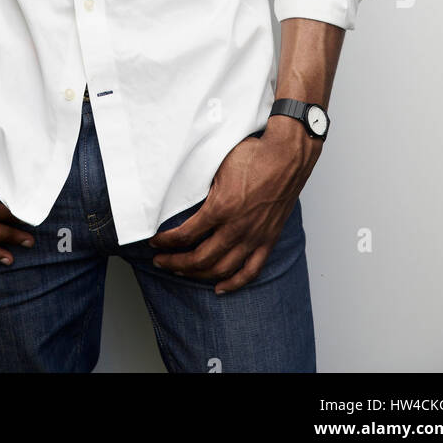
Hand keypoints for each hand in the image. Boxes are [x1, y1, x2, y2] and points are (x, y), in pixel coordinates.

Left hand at [147, 118, 320, 293]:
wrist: (287, 156)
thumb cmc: (254, 154)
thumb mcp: (217, 164)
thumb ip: (200, 184)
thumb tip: (180, 193)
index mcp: (221, 208)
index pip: (185, 235)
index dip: (166, 242)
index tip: (155, 242)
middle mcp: (237, 228)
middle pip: (199, 259)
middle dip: (175, 263)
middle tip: (161, 261)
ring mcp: (254, 237)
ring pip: (221, 269)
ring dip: (198, 274)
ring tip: (182, 272)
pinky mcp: (268, 240)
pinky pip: (251, 271)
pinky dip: (234, 283)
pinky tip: (220, 287)